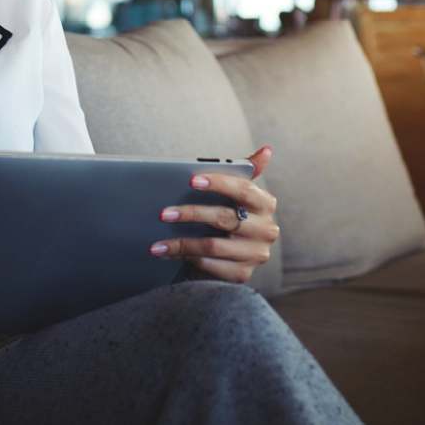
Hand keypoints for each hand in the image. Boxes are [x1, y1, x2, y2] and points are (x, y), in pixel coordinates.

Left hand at [150, 146, 278, 283]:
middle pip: (224, 218)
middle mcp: (266, 230)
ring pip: (213, 245)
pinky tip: (167, 254)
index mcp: (265, 204)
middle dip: (191, 213)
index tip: (191, 180)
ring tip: (158, 242)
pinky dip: (185, 258)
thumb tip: (266, 150)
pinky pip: (209, 265)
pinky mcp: (242, 274)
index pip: (244, 189)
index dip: (218, 183)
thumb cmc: (229, 217)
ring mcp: (255, 254)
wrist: (229, 258)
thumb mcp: (236, 194)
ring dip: (181, 242)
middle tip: (165, 213)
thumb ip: (247, 170)